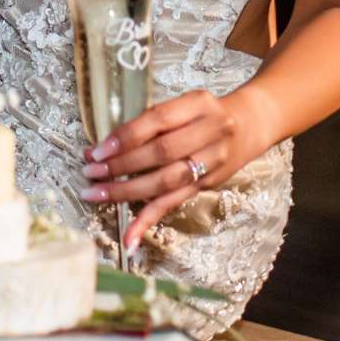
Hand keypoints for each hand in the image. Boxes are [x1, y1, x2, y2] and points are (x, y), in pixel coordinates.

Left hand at [80, 85, 279, 249]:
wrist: (249, 125)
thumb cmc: (205, 113)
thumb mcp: (185, 104)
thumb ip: (154, 121)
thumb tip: (106, 146)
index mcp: (199, 104)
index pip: (158, 121)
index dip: (126, 137)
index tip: (99, 150)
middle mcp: (210, 132)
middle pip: (161, 153)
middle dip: (121, 165)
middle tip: (91, 172)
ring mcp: (211, 161)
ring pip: (166, 182)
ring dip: (128, 192)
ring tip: (97, 194)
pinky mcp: (207, 185)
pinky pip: (174, 203)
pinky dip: (149, 220)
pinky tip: (130, 236)